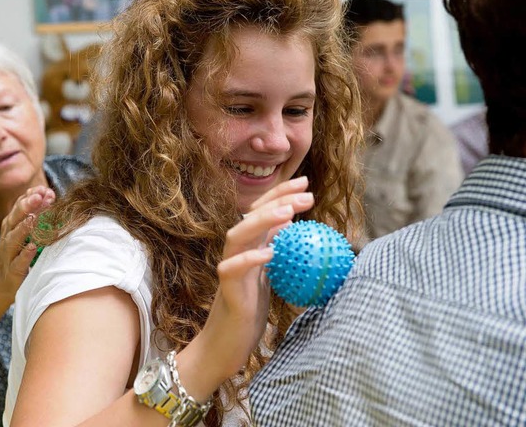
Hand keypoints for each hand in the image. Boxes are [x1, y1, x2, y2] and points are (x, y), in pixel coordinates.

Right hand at [0, 186, 55, 301]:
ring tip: (33, 218)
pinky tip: (32, 247)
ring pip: (14, 238)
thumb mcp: (23, 232)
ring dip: (24, 227)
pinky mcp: (13, 269)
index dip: (31, 196)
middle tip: (39, 196)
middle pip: (15, 218)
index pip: (19, 206)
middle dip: (27, 205)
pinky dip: (25, 254)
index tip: (44, 189)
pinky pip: (18, 261)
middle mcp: (8, 236)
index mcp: (11, 225)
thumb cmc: (17, 253)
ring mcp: (9, 253)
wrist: (1, 284)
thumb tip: (47, 193)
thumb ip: (34, 213)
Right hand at [187, 177, 313, 393]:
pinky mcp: (226, 291)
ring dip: (261, 222)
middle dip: (277, 202)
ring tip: (287, 213)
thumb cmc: (248, 312)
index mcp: (248, 248)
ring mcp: (228, 270)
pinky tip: (270, 252)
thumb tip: (293, 228)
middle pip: (250, 217)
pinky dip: (249, 259)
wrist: (223, 346)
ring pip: (237, 236)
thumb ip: (276, 252)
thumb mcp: (269, 278)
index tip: (304, 184)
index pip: (262, 213)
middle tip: (306, 195)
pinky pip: (231, 269)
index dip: (281, 195)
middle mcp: (236, 254)